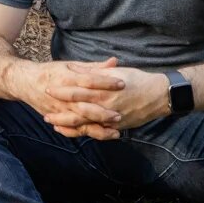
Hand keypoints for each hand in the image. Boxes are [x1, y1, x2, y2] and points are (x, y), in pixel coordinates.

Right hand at [10, 58, 126, 139]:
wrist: (26, 82)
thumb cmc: (51, 71)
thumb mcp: (71, 65)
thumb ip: (94, 67)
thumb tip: (115, 62)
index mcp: (67, 78)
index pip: (89, 80)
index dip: (105, 82)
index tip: (122, 84)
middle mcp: (63, 96)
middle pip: (84, 105)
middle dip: (102, 112)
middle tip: (120, 114)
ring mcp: (59, 109)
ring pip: (80, 122)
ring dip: (97, 127)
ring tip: (115, 131)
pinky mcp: (57, 118)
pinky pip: (72, 130)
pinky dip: (86, 134)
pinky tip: (100, 136)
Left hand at [45, 66, 169, 132]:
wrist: (159, 95)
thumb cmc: (137, 79)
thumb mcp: (115, 72)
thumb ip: (94, 72)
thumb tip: (74, 69)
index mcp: (103, 89)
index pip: (77, 89)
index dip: (61, 90)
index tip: (48, 88)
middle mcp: (104, 105)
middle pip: (77, 110)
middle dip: (59, 112)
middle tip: (44, 112)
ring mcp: (109, 118)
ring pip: (84, 124)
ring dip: (67, 124)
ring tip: (52, 124)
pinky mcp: (115, 126)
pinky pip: (96, 132)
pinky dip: (82, 132)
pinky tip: (72, 132)